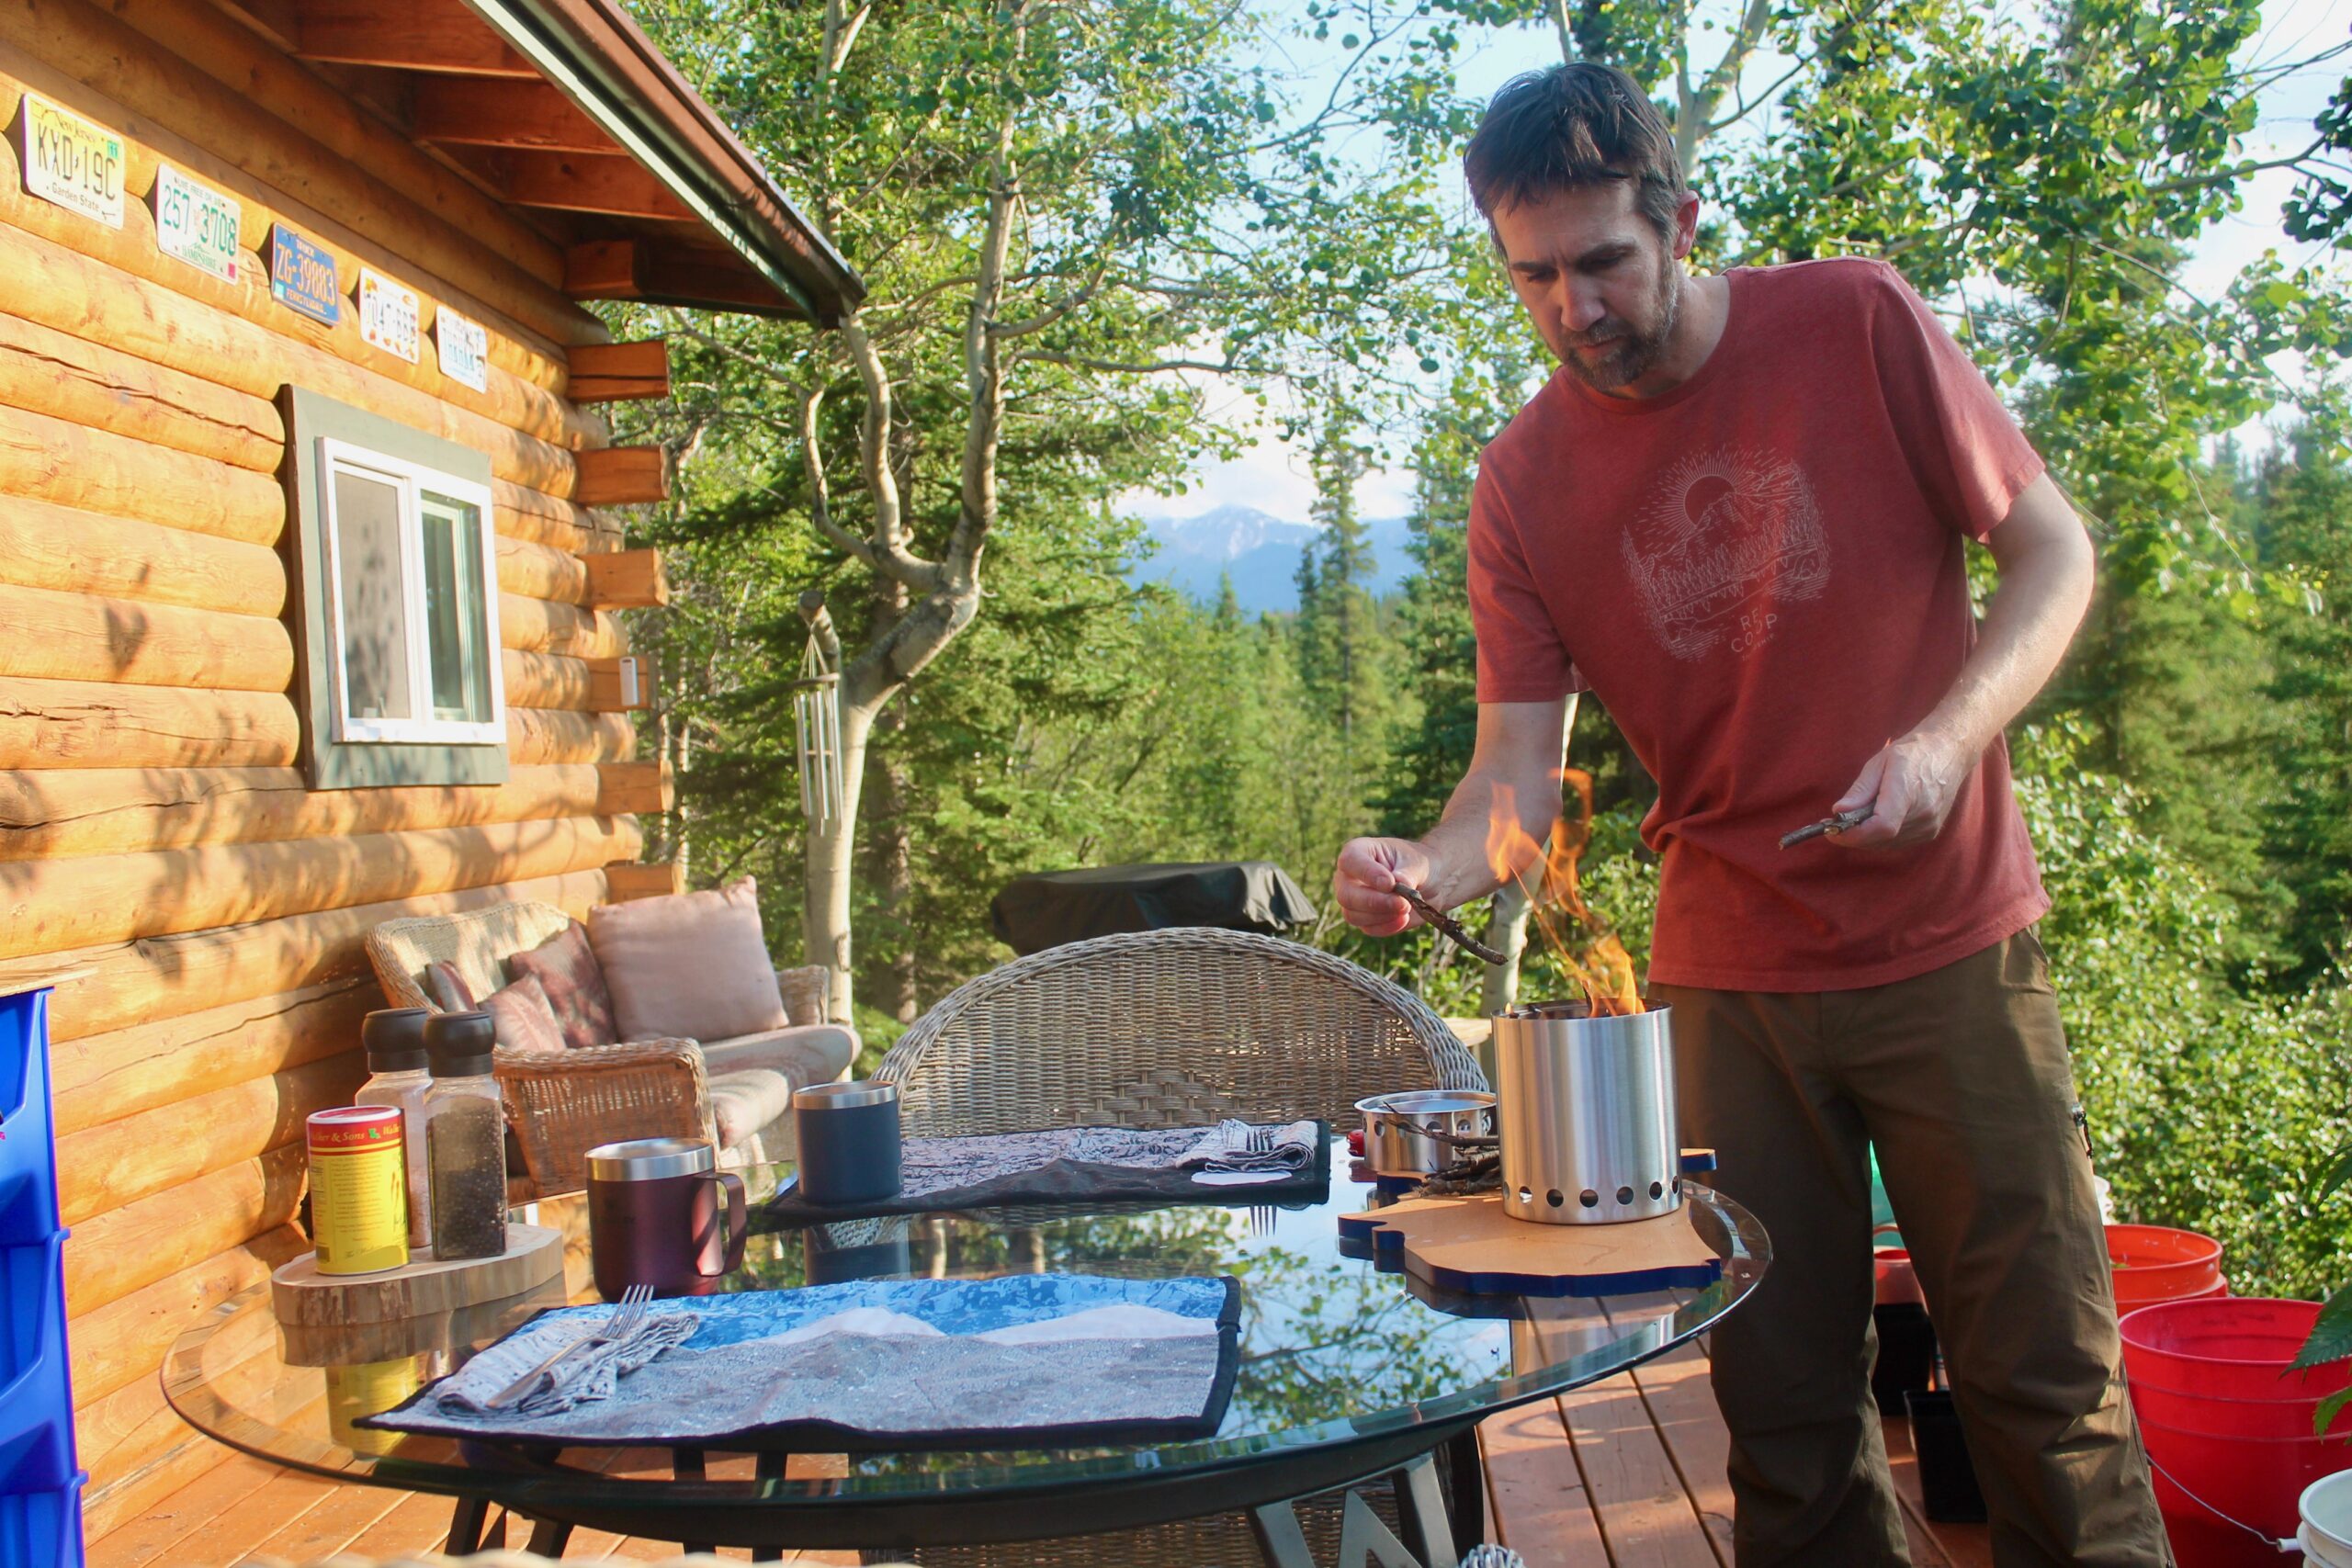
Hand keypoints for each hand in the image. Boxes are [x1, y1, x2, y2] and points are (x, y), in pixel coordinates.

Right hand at [1332, 837, 1433, 936]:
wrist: (1432, 882)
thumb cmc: (1419, 865)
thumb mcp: (1418, 863)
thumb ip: (1407, 873)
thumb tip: (1398, 884)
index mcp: (1359, 851)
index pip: (1349, 861)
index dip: (1367, 874)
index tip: (1390, 883)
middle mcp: (1349, 876)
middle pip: (1346, 895)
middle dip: (1375, 902)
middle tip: (1402, 903)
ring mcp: (1354, 899)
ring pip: (1354, 915)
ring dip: (1383, 915)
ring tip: (1407, 907)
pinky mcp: (1364, 919)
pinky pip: (1369, 928)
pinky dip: (1388, 926)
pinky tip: (1404, 918)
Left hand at [1829, 731, 1970, 849]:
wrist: (1948, 753)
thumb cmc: (1911, 753)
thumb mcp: (1879, 762)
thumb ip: (1860, 790)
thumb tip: (1839, 811)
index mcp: (1908, 790)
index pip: (1882, 826)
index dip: (1854, 834)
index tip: (1831, 831)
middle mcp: (1923, 812)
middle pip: (1880, 838)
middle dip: (1852, 836)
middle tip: (1832, 825)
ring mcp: (1929, 825)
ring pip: (1887, 844)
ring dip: (1865, 837)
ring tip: (1851, 820)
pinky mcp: (1930, 832)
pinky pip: (1897, 843)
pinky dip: (1880, 837)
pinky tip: (1873, 821)